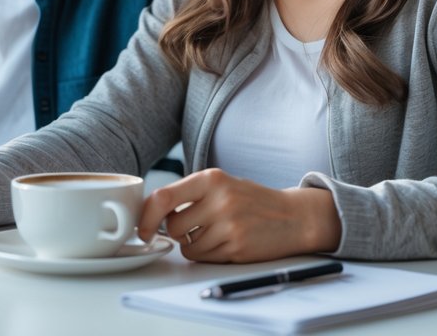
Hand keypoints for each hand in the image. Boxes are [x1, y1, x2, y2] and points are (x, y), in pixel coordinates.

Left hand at [137, 168, 341, 262]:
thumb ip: (189, 194)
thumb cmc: (251, 200)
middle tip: (193, 227)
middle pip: (174, 226)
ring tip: (216, 233)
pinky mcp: (237, 247)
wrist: (293, 216)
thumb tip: (149, 213)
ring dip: (194, 245)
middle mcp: (219, 199)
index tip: (143, 228)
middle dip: (177, 232)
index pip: (163, 197)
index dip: (147, 216)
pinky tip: (226, 242)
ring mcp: (229, 225)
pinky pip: (205, 257)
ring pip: (188, 246)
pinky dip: (208, 254)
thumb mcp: (221, 184)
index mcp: (211, 178)